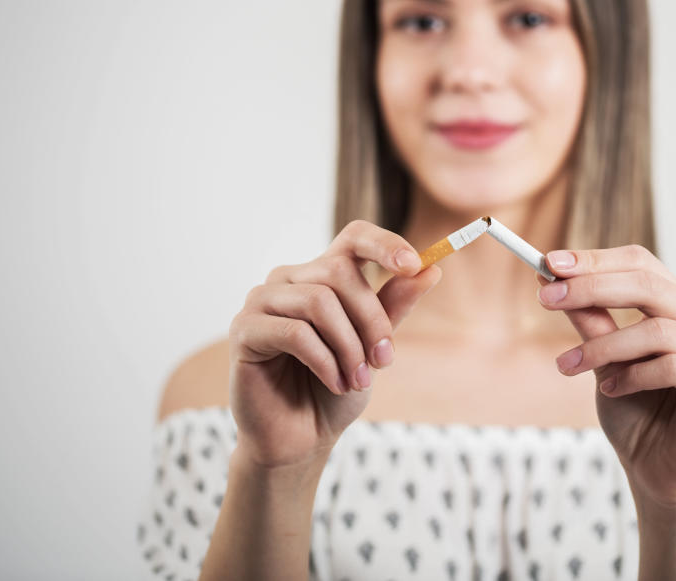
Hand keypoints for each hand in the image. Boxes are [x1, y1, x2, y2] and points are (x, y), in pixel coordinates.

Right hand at [227, 220, 441, 469]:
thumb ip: (394, 307)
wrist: (300, 438)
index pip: (353, 237)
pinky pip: (294, 332)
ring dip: (349, 346)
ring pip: (319, 301)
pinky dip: (324, 361)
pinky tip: (335, 384)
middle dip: (371, 319)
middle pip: (340, 272)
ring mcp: (262, 300)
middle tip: (384, 360)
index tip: (414, 264)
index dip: (384, 243)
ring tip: (358, 381)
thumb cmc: (336, 389)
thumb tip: (430, 269)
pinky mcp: (244, 329)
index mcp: (323, 276)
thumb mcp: (374, 346)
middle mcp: (290, 279)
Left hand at [536, 245, 675, 508]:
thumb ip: (589, 318)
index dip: (596, 260)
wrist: (658, 475)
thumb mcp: (603, 359)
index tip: (550, 263)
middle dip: (592, 288)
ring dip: (605, 346)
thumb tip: (551, 274)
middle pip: (650, 286)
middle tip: (546, 299)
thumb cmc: (635, 413)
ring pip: (658, 329)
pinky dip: (634, 375)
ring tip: (569, 365)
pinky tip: (611, 389)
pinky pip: (675, 367)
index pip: (642, 263)